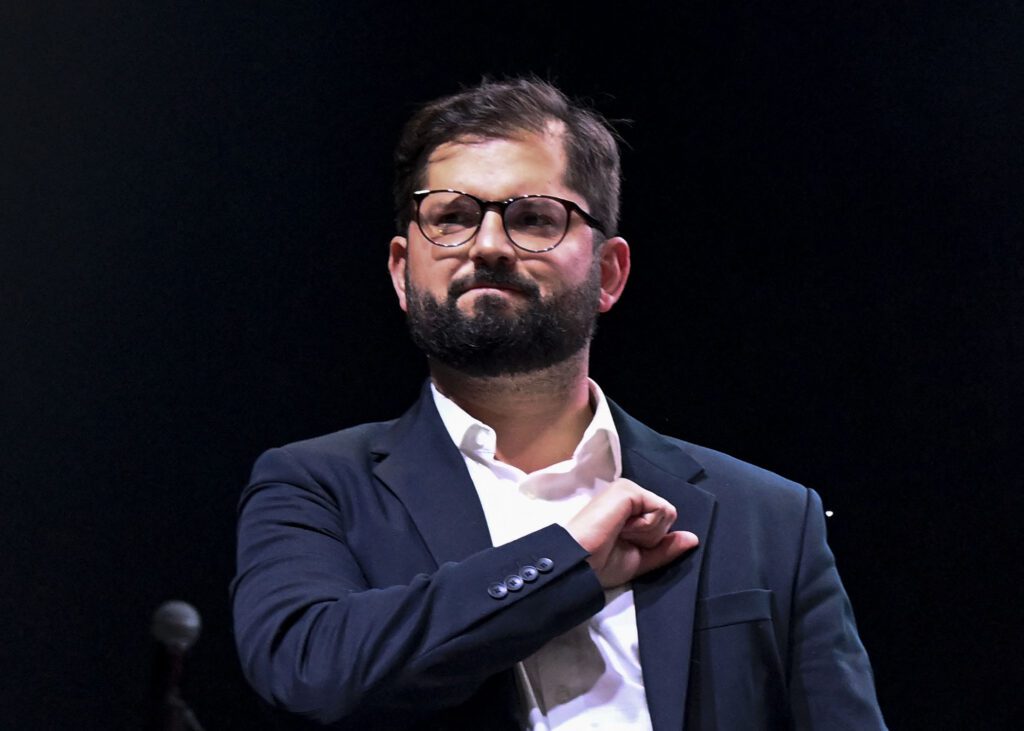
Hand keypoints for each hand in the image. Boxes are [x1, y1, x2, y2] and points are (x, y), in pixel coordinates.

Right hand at [566, 478, 698, 588]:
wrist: (580, 564)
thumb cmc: (601, 563)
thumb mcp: (641, 559)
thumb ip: (665, 548)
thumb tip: (693, 538)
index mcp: (630, 508)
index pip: (663, 521)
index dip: (652, 541)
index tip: (625, 545)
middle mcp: (630, 494)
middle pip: (668, 516)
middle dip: (651, 537)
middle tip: (622, 540)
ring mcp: (628, 489)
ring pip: (666, 513)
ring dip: (647, 533)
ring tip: (619, 533)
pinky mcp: (628, 489)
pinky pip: (660, 510)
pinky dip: (645, 527)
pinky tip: (622, 528)